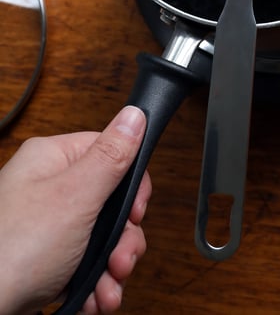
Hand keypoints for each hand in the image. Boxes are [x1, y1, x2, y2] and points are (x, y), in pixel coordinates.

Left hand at [0, 105, 150, 314]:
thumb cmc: (12, 251)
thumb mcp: (75, 197)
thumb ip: (111, 157)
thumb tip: (134, 115)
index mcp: (53, 160)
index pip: (110, 154)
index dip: (132, 185)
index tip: (136, 212)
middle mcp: (49, 190)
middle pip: (111, 203)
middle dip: (123, 239)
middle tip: (121, 260)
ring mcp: (46, 228)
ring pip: (101, 239)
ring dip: (112, 268)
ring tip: (107, 290)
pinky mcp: (44, 262)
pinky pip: (84, 266)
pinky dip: (95, 285)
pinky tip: (94, 299)